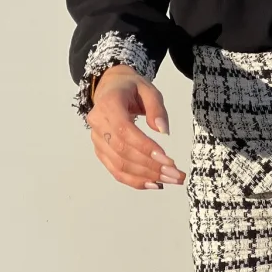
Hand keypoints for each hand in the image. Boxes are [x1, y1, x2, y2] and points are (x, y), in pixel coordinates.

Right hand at [85, 65, 185, 190]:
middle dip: (150, 166)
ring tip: (170, 180)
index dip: (144, 146)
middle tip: (175, 174)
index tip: (166, 158)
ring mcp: (96, 139)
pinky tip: (154, 183)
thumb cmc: (131, 88)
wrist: (110, 87)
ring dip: (146, 176)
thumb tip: (164, 131)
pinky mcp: (100, 150)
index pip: (124, 130)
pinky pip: (115, 170)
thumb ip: (157, 108)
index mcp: (109, 104)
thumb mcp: (148, 89)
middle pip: (122, 151)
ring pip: (119, 165)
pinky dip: (134, 180)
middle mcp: (98, 123)